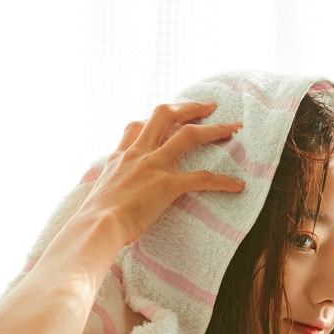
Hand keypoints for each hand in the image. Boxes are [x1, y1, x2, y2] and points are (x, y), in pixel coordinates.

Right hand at [77, 101, 244, 246]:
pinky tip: (238, 186)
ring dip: (215, 129)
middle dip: (189, 107)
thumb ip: (112, 187)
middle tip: (209, 106)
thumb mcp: (101, 194)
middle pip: (164, 115)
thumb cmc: (95, 220)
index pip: (137, 126)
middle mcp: (138, 153)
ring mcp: (154, 166)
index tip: (171, 116)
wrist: (97, 227)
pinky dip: (223, 181)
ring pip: (188, 135)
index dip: (156, 119)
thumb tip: (111, 199)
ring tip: (234, 128)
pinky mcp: (168, 184)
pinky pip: (203, 179)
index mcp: (120, 156)